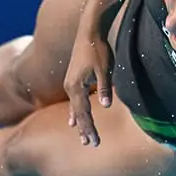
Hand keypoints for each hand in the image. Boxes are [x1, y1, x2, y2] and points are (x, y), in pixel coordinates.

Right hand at [63, 28, 113, 146]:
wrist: (89, 30)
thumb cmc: (99, 48)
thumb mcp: (105, 68)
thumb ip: (104, 87)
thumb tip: (105, 105)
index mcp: (76, 86)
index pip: (83, 113)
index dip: (89, 128)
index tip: (94, 142)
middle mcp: (70, 87)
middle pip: (78, 114)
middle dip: (85, 130)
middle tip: (91, 145)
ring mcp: (70, 83)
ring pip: (75, 108)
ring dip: (79, 123)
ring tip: (82, 137)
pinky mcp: (73, 79)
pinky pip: (73, 101)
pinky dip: (75, 113)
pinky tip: (73, 120)